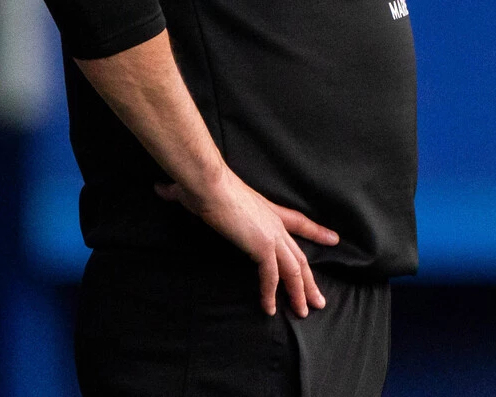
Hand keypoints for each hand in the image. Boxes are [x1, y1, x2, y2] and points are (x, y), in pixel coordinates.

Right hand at [156, 174, 339, 316]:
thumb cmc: (202, 184)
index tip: (334, 239)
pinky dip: (270, 294)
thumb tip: (161, 188)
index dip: (317, 231)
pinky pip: (271, 276)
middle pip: (299, 255)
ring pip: (293, 269)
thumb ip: (180, 193)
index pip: (299, 222)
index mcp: (267, 210)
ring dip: (299, 292)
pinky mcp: (262, 246)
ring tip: (304, 312)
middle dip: (310, 280)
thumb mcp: (195, 192)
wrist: (208, 183)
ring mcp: (271, 235)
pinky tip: (269, 309)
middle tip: (318, 300)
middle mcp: (274, 223)